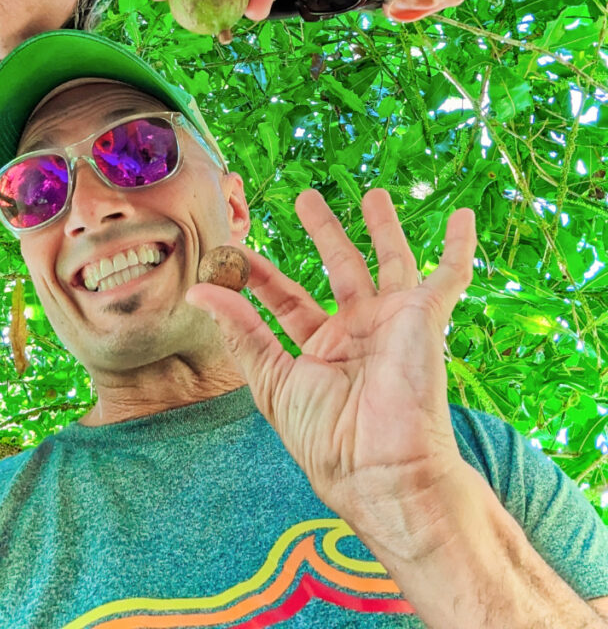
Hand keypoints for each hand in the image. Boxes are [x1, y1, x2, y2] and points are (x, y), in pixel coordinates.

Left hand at [187, 189, 476, 525]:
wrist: (383, 468)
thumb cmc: (327, 438)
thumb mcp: (272, 380)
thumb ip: (241, 331)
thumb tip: (198, 290)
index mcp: (321, 349)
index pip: (288, 299)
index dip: (261, 275)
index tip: (234, 254)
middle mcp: (358, 331)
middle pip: (339, 268)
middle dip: (324, 232)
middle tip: (307, 198)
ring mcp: (393, 321)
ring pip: (389, 260)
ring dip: (383, 227)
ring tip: (373, 193)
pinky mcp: (425, 316)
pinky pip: (449, 275)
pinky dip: (459, 247)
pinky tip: (464, 217)